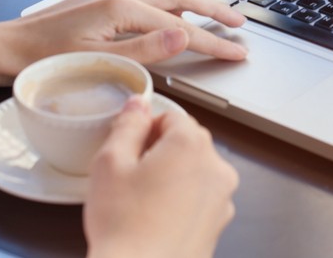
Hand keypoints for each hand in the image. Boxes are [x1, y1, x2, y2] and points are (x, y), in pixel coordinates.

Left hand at [4, 0, 247, 74]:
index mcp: (120, 6)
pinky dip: (171, 3)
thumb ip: (146, 50)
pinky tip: (176, 14)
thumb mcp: (99, 62)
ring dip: (194, 3)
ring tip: (217, 16)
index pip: (180, 26)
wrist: (5, 48)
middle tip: (239, 23)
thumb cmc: (45, 60)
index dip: (212, 41)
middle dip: (213, 8)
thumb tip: (185, 34)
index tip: (237, 51)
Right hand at [83, 96, 237, 257]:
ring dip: (172, 177)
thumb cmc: (125, 227)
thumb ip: (127, 125)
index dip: (145, 129)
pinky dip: (182, 202)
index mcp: (191, 144)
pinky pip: (199, 198)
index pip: (171, 116)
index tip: (129, 149)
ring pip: (194, 171)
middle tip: (130, 176)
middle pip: (186, 142)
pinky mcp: (219, 223)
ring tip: (141, 201)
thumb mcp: (110, 163)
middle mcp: (215, 167)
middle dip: (160, 152)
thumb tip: (138, 105)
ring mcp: (221, 198)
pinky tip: (156, 219)